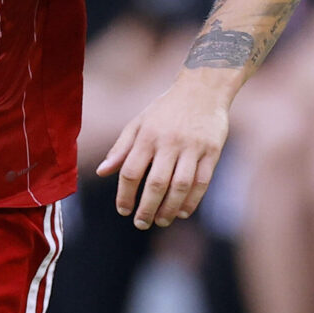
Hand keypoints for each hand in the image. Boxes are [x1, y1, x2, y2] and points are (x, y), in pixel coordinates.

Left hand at [99, 72, 231, 228]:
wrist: (203, 88)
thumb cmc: (166, 109)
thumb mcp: (139, 122)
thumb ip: (121, 148)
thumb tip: (101, 172)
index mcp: (147, 135)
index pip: (130, 171)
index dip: (124, 194)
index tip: (123, 210)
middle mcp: (169, 142)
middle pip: (156, 183)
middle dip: (146, 208)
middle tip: (141, 223)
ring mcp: (192, 147)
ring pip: (180, 186)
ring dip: (170, 208)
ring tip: (161, 221)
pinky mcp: (212, 151)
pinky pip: (202, 181)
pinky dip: (192, 200)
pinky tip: (183, 212)